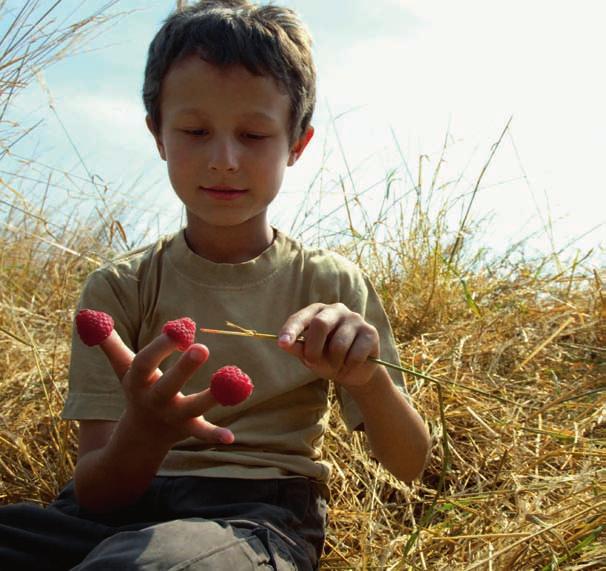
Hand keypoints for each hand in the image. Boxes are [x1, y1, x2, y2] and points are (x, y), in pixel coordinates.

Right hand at [98, 329, 234, 446]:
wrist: (138, 436)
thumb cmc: (136, 389)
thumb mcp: (122, 367)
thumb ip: (110, 342)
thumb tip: (87, 316)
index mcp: (139, 382)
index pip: (146, 362)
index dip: (161, 346)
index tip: (180, 328)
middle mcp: (154, 400)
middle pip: (168, 385)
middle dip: (184, 369)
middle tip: (203, 347)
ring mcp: (172, 416)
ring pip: (192, 408)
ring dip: (211, 397)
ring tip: (234, 382)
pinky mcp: (188, 429)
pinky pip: (202, 433)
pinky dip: (215, 436)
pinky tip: (230, 437)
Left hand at [277, 302, 378, 387]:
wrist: (354, 371)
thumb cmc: (327, 359)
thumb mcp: (309, 355)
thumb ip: (298, 348)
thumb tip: (283, 344)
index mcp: (317, 311)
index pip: (301, 317)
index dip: (291, 330)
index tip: (282, 344)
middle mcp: (337, 310)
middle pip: (320, 323)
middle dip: (313, 348)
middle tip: (312, 363)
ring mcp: (355, 318)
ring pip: (339, 344)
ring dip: (334, 362)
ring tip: (336, 365)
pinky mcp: (370, 332)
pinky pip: (355, 354)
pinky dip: (349, 366)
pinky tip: (351, 365)